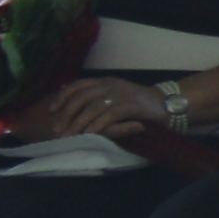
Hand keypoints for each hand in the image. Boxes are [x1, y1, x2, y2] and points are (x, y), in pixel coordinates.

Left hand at [17, 76, 163, 143]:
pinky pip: (108, 115)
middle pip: (81, 96)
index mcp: (105, 81)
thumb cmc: (139, 105)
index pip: (78, 85)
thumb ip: (98, 98)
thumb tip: (75, 105)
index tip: (50, 110)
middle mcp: (111, 84)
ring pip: (93, 107)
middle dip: (66, 113)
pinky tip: (89, 134)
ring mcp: (121, 94)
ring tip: (69, 136)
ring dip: (78, 122)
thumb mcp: (116, 96)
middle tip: (57, 129)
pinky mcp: (131, 105)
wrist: (168, 104)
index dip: (62, 96)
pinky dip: (97, 125)